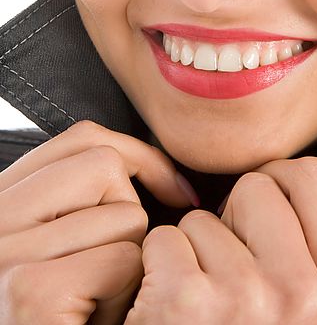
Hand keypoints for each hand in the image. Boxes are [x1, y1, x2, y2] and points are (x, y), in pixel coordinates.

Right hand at [0, 120, 194, 324]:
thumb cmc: (60, 310)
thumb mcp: (61, 241)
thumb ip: (80, 199)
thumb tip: (155, 168)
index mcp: (3, 200)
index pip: (81, 138)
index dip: (138, 154)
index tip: (171, 186)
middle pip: (104, 164)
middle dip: (132, 207)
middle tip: (118, 259)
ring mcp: (9, 251)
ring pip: (123, 213)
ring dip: (130, 258)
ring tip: (98, 296)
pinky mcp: (32, 289)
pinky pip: (122, 260)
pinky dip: (125, 293)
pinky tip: (97, 318)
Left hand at [125, 157, 316, 323]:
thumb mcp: (313, 307)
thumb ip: (315, 248)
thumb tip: (293, 175)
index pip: (313, 176)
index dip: (280, 184)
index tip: (267, 211)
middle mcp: (303, 294)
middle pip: (258, 185)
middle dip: (237, 216)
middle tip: (234, 266)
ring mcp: (245, 297)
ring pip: (205, 216)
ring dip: (197, 249)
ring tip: (206, 297)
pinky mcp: (185, 300)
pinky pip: (166, 237)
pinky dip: (160, 265)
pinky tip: (174, 304)